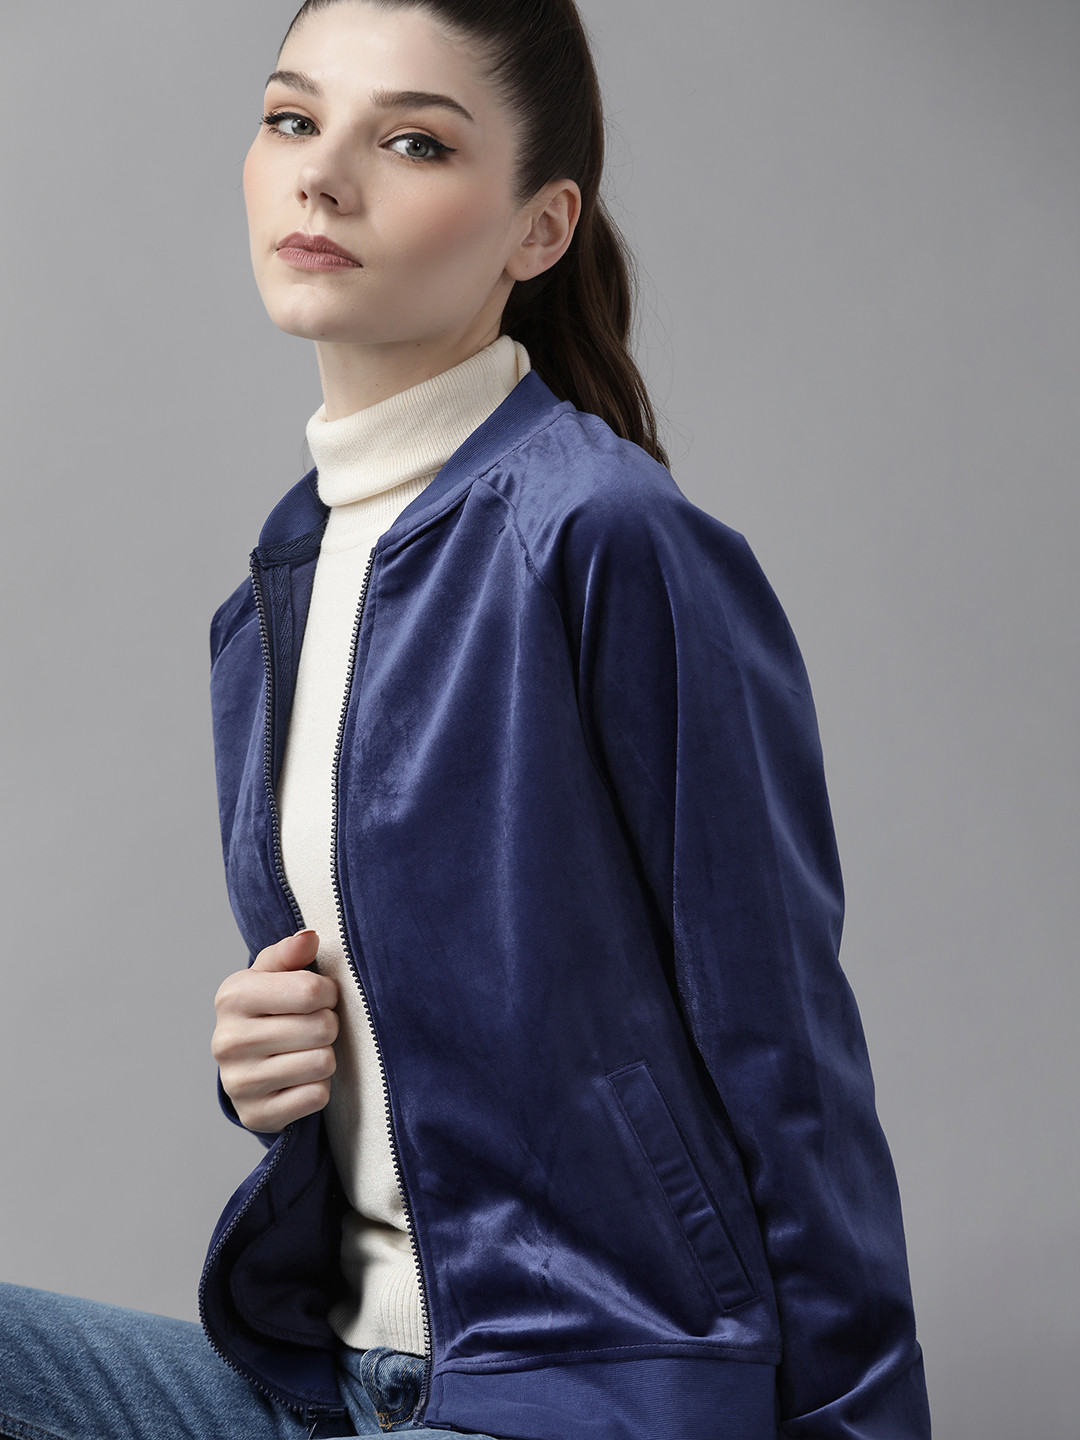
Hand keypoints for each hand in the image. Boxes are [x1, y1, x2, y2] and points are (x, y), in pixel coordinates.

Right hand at [211, 928, 338, 1132]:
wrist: (247, 1065)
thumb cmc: (269, 1008)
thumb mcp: (273, 974)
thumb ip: (291, 953)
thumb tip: (310, 937)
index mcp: (233, 996)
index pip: (311, 991)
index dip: (328, 992)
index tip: (320, 996)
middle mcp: (227, 1040)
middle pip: (321, 1028)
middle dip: (328, 1024)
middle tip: (314, 1026)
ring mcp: (239, 1082)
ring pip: (322, 1062)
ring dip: (325, 1055)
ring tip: (307, 1050)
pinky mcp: (256, 1115)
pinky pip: (316, 1096)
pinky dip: (319, 1087)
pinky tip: (300, 1078)